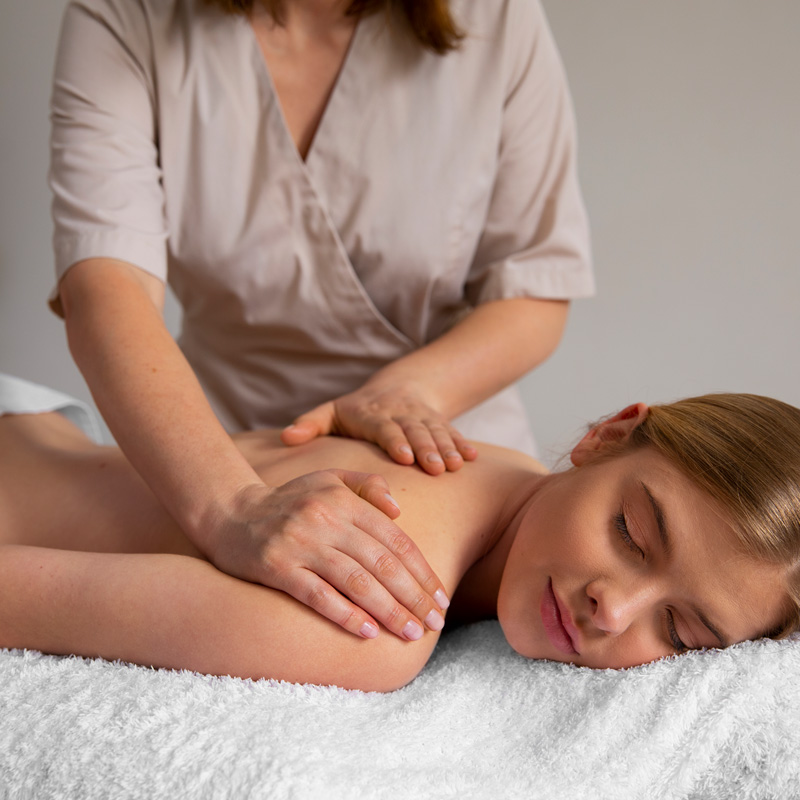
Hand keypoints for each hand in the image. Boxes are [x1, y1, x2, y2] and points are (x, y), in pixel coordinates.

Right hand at [206, 470, 449, 639]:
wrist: (230, 513)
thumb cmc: (289, 500)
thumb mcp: (328, 479)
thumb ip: (366, 486)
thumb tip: (399, 509)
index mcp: (344, 500)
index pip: (395, 540)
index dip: (422, 571)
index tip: (441, 598)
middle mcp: (326, 519)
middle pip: (382, 564)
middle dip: (414, 597)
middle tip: (436, 624)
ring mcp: (300, 544)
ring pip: (356, 582)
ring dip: (389, 611)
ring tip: (411, 633)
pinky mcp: (277, 568)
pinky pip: (318, 596)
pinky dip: (346, 615)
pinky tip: (369, 632)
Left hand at [280, 382, 476, 474]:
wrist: (399, 387)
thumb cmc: (357, 410)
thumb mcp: (332, 412)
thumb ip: (310, 424)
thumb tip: (285, 437)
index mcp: (372, 415)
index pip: (384, 428)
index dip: (395, 440)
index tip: (403, 456)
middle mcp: (400, 414)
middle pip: (415, 431)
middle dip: (426, 448)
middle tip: (435, 469)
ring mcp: (423, 418)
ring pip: (436, 432)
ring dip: (447, 448)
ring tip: (455, 466)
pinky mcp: (439, 423)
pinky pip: (453, 432)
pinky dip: (463, 445)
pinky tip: (473, 459)